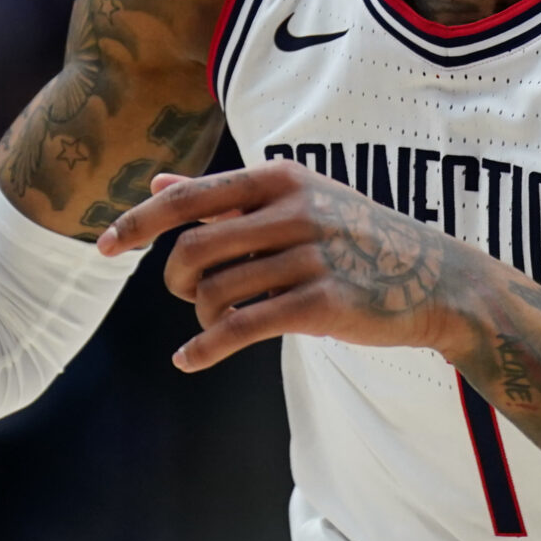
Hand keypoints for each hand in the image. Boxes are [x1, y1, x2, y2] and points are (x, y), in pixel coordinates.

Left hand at [95, 161, 470, 371]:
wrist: (438, 279)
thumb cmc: (359, 238)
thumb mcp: (299, 201)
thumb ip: (226, 198)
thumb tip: (156, 184)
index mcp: (282, 179)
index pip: (192, 197)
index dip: (139, 222)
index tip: (103, 246)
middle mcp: (294, 211)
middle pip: (193, 250)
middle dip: (176, 282)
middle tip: (188, 296)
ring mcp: (310, 257)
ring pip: (215, 293)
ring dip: (201, 317)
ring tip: (215, 323)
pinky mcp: (322, 304)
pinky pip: (240, 328)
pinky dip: (204, 349)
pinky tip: (188, 361)